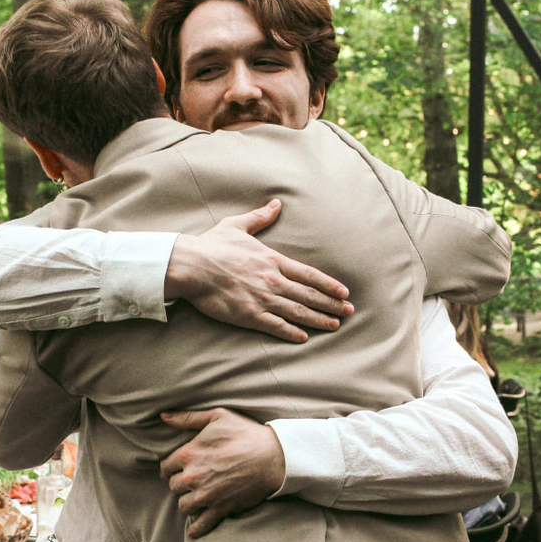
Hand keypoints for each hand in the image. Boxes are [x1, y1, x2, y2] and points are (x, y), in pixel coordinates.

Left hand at [159, 408, 286, 538]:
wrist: (273, 456)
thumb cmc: (246, 433)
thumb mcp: (217, 416)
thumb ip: (188, 418)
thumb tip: (164, 416)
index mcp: (189, 454)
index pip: (165, 466)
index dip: (171, 466)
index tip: (178, 467)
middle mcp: (193, 477)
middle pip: (173, 486)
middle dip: (180, 482)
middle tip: (191, 479)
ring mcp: (206, 495)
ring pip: (183, 505)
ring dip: (187, 501)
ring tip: (195, 496)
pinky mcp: (221, 508)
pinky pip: (200, 524)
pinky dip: (195, 528)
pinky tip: (194, 528)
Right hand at [165, 199, 353, 342]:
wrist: (191, 266)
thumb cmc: (212, 245)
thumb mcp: (238, 225)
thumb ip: (260, 217)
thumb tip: (276, 203)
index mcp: (273, 260)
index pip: (309, 274)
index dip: (329, 284)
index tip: (344, 292)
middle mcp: (273, 280)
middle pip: (309, 295)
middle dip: (331, 304)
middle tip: (349, 312)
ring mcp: (262, 299)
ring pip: (297, 312)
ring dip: (318, 319)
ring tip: (335, 325)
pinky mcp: (248, 314)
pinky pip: (275, 326)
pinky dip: (291, 332)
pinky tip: (303, 337)